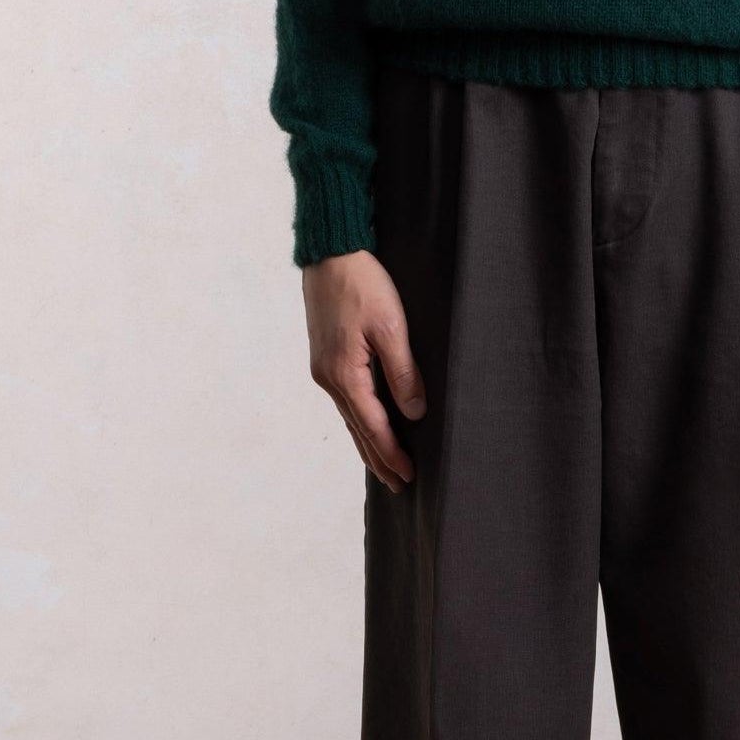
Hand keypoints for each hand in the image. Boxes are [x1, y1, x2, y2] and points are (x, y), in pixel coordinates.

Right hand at [302, 251, 427, 491]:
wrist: (331, 253)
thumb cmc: (363, 284)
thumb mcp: (390, 326)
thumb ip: (403, 371)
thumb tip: (415, 412)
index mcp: (344, 374)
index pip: (373, 425)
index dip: (391, 452)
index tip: (409, 475)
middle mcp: (328, 378)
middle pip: (357, 429)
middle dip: (378, 458)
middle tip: (399, 485)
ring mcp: (324, 368)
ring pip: (350, 416)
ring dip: (368, 442)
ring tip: (384, 466)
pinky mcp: (326, 357)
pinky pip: (345, 400)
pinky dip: (359, 420)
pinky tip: (366, 425)